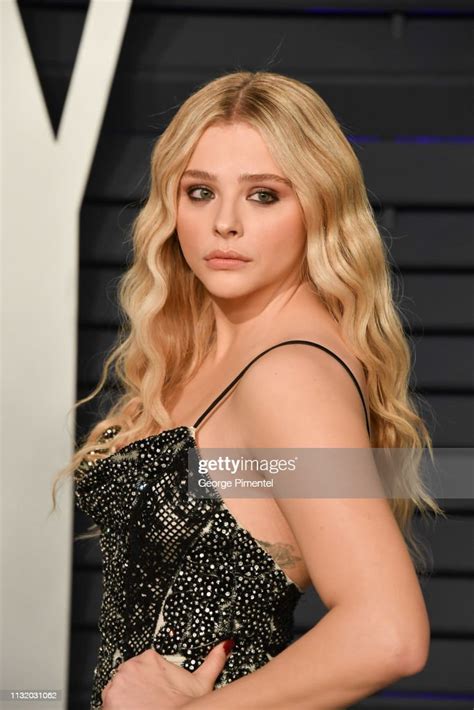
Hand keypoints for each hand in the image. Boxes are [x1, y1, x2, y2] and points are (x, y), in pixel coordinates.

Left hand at [101, 639, 233, 709]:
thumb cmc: (188, 706)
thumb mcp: (201, 681)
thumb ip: (213, 660)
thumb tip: (225, 645)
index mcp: (150, 658)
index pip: (141, 667)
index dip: (147, 683)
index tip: (154, 694)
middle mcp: (131, 666)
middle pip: (127, 679)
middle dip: (135, 691)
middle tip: (148, 705)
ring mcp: (118, 683)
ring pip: (116, 692)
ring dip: (124, 701)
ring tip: (141, 709)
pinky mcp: (109, 699)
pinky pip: (108, 705)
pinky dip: (117, 709)